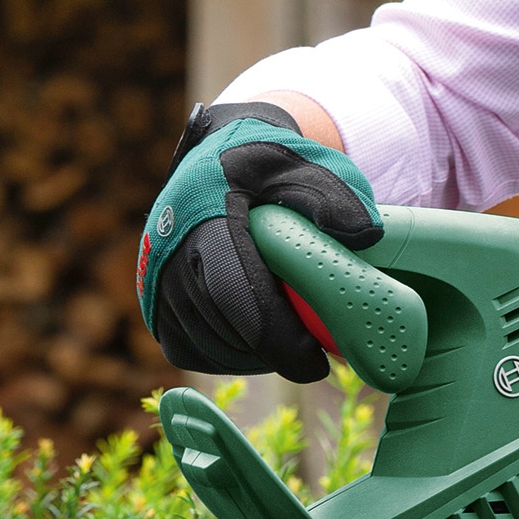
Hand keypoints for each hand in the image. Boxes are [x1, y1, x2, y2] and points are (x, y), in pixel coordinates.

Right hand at [134, 101, 384, 381]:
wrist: (216, 157)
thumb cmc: (268, 167)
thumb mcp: (306, 166)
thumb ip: (336, 198)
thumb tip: (367, 238)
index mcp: (206, 219)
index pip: (236, 295)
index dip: (278, 339)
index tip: (316, 362)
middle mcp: (169, 252)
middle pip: (223, 330)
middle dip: (272, 352)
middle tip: (309, 355)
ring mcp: (154, 279)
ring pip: (204, 345)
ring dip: (250, 355)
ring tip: (285, 342)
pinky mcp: (151, 300)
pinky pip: (187, 348)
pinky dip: (224, 354)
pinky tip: (253, 341)